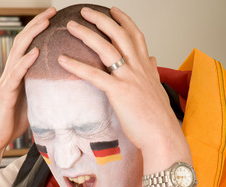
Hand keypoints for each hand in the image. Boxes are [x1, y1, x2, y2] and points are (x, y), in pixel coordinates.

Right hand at [0, 7, 56, 153]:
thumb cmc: (13, 122)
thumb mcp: (34, 104)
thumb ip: (44, 93)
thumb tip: (65, 93)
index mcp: (20, 75)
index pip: (30, 46)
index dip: (41, 31)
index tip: (56, 18)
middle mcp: (12, 73)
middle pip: (25, 41)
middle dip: (38, 24)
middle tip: (53, 10)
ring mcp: (8, 81)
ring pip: (19, 52)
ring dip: (33, 35)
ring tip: (46, 22)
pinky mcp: (6, 93)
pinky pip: (16, 74)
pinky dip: (25, 61)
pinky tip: (35, 51)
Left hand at [58, 7, 187, 158]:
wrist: (162, 135)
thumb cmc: (158, 119)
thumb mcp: (158, 90)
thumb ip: (153, 73)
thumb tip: (153, 60)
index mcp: (147, 67)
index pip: (135, 36)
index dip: (124, 21)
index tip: (113, 11)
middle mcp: (138, 68)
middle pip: (119, 34)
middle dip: (101, 19)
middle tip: (85, 11)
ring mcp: (129, 78)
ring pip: (105, 48)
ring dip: (86, 34)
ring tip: (71, 26)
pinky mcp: (118, 92)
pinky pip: (94, 75)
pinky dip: (76, 66)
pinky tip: (63, 60)